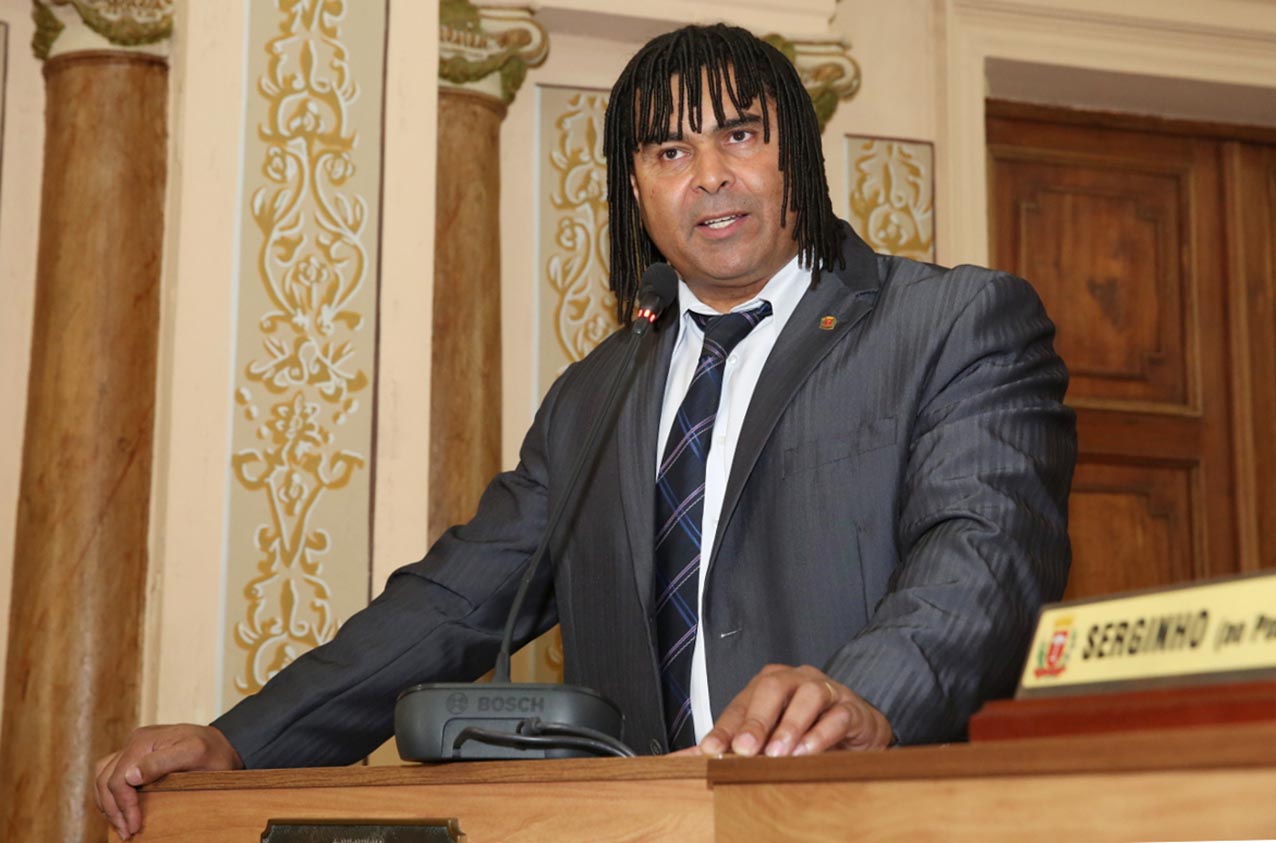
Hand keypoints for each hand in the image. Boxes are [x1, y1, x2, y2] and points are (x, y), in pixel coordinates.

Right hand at [94, 723, 242, 839]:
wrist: (227, 743)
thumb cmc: (213, 751)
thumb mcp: (194, 754)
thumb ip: (162, 762)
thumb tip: (130, 776)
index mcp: (143, 741)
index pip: (117, 779)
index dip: (123, 806)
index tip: (134, 826)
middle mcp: (135, 742)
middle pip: (105, 780)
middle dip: (113, 809)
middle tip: (127, 832)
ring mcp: (135, 749)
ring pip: (103, 777)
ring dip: (108, 803)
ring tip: (122, 824)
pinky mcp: (138, 757)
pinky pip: (111, 775)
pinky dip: (111, 795)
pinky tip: (121, 810)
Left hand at [699, 664, 892, 756]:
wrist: (855, 729)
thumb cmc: (805, 729)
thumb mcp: (767, 738)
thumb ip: (728, 747)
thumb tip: (681, 759)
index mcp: (768, 684)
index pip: (741, 703)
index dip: (725, 727)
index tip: (710, 750)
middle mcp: (795, 680)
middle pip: (772, 689)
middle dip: (756, 720)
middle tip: (745, 749)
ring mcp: (825, 690)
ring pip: (807, 697)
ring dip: (790, 726)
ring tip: (777, 754)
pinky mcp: (851, 709)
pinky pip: (837, 716)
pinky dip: (821, 734)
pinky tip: (807, 752)